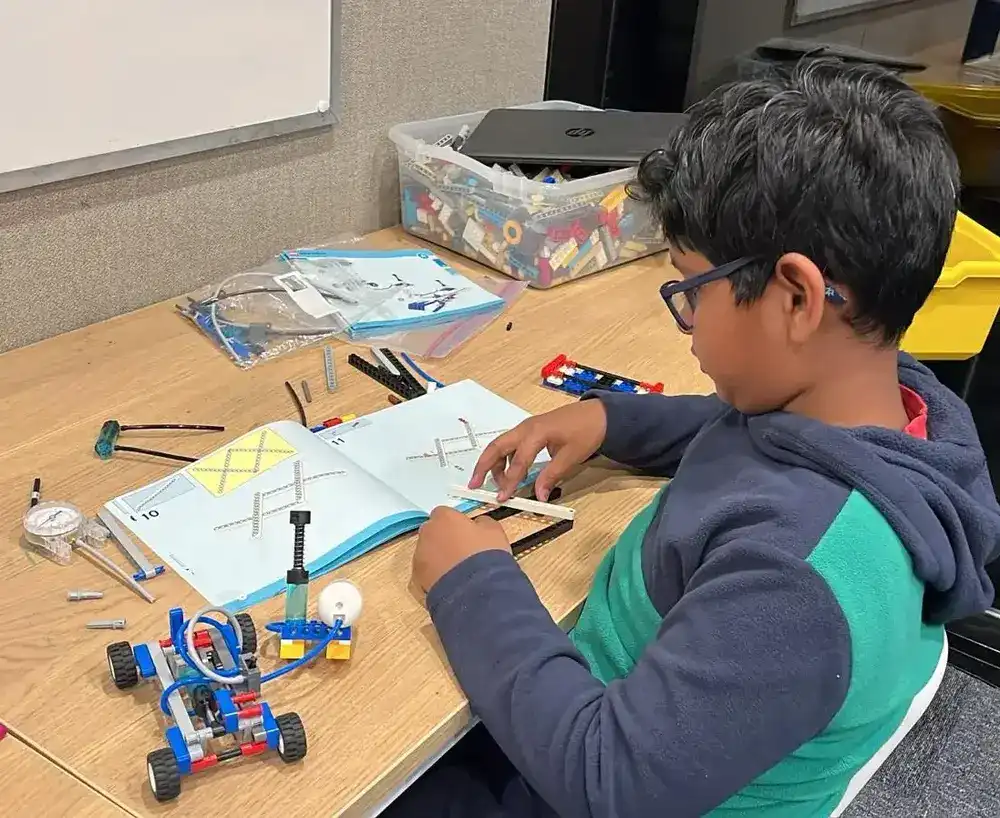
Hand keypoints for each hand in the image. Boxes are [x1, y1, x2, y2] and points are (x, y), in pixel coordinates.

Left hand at [412, 507, 510, 593]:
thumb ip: (482, 523)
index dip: (456, 524)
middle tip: (462, 552)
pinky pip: (424, 575)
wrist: (477, 591)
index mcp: (444, 518)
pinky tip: (450, 585)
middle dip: (444, 540)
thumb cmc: (486, 559)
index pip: (445, 514)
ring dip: (438, 560)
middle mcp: (427, 535)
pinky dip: (433, 579)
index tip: (466, 533)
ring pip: (427, 555)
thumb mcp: (494, 531)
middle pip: (433, 533)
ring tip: (458, 572)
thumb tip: (479, 524)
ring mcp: (419, 558)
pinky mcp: (416, 581)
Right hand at [469, 399, 607, 501]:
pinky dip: (503, 458)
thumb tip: (539, 496)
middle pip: (497, 447)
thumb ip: (552, 475)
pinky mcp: (530, 430)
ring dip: (493, 463)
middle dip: (483, 466)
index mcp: (536, 432)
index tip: (502, 498)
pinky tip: (506, 471)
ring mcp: (526, 427)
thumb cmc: (586, 432)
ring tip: (494, 484)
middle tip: (474, 484)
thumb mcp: (571, 456)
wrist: (598, 414)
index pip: (518, 461)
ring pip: (501, 445)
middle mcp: (526, 428)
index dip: (509, 481)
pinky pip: (510, 444)